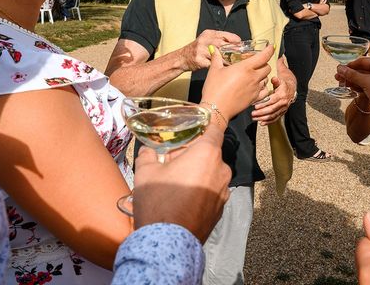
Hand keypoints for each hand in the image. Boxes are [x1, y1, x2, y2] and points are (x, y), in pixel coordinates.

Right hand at [132, 126, 230, 242]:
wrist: (168, 242)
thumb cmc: (159, 200)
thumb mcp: (146, 172)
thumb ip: (148, 155)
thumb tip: (148, 150)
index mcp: (207, 153)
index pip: (214, 130)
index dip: (205, 127)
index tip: (195, 129)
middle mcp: (221, 169)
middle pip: (210, 154)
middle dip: (195, 155)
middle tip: (175, 162)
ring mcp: (224, 191)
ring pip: (211, 174)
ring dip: (199, 174)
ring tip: (177, 184)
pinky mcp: (221, 209)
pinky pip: (212, 192)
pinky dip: (201, 191)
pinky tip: (184, 201)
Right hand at [179, 29, 240, 71]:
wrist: (182, 58)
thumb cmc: (198, 50)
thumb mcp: (207, 40)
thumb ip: (219, 40)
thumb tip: (237, 44)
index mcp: (208, 34)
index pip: (224, 34)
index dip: (234, 40)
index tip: (242, 45)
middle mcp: (204, 40)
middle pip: (223, 44)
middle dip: (234, 50)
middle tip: (242, 56)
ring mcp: (201, 50)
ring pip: (219, 55)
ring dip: (229, 60)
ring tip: (237, 64)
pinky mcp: (199, 60)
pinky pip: (213, 64)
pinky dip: (221, 67)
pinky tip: (226, 70)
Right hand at [201, 43, 272, 123]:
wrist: (216, 109)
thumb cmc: (214, 89)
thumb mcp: (214, 70)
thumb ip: (216, 58)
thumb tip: (213, 49)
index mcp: (245, 68)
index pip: (264, 56)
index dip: (269, 50)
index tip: (271, 47)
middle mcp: (253, 77)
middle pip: (267, 67)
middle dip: (264, 63)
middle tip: (256, 63)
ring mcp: (255, 89)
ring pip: (266, 78)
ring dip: (263, 75)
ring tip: (254, 75)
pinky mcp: (255, 98)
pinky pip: (264, 90)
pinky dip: (262, 87)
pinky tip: (256, 86)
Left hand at [251, 67, 294, 125]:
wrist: (291, 89)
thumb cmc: (283, 84)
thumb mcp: (280, 80)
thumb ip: (276, 80)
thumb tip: (274, 78)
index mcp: (282, 95)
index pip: (271, 101)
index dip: (264, 104)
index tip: (256, 106)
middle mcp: (283, 103)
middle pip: (271, 109)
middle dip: (261, 112)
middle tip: (253, 113)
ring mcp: (283, 109)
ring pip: (273, 115)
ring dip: (263, 118)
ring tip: (255, 118)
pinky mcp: (282, 112)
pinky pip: (276, 118)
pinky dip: (268, 122)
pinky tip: (262, 123)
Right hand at [336, 57, 369, 110]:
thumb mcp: (366, 82)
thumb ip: (352, 75)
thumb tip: (339, 68)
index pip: (362, 61)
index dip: (350, 66)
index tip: (339, 70)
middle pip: (362, 70)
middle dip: (350, 75)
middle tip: (337, 79)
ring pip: (363, 78)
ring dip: (353, 81)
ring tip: (341, 84)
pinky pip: (366, 85)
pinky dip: (358, 86)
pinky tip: (351, 89)